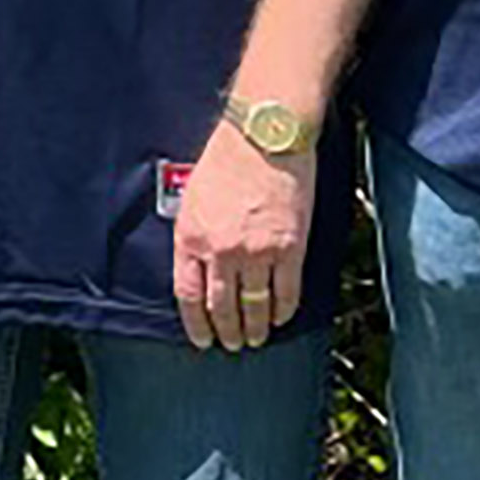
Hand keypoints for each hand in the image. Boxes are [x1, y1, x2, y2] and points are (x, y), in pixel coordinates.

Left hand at [171, 123, 315, 351]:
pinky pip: (287, 292)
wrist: (265, 135)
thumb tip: (198, 272)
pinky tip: (281, 318)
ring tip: (256, 338)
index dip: (196, 325)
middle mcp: (221, 251)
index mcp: (191, 238)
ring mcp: (256, 252)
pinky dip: (283, 310)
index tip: (202, 339)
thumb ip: (193, 238)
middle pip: (221, 308)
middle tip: (232, 344)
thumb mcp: (193, 199)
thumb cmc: (227, 159)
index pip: (188, 296)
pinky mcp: (290, 248)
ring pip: (254, 306)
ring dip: (255, 328)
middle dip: (226, 332)